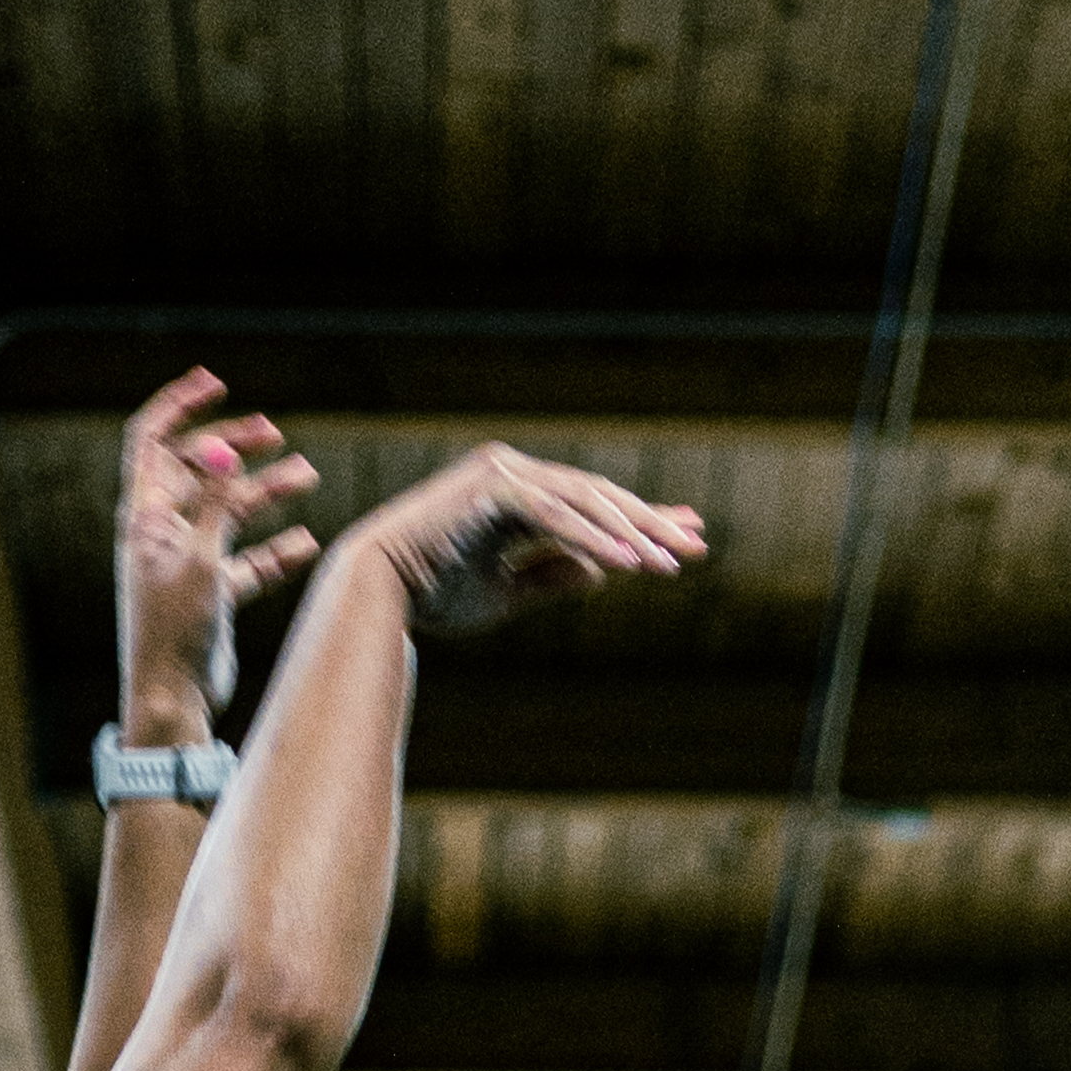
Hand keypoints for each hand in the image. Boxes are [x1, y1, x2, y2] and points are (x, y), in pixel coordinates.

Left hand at [118, 369, 319, 729]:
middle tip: (274, 433)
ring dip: (265, 493)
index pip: (150, 440)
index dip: (179, 406)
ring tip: (308, 477)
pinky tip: (306, 543)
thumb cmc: (175, 632)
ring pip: (228, 512)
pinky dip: (276, 549)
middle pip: (197, 470)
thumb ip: (211, 502)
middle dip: (235, 448)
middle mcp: (163, 532)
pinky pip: (248, 559)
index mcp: (146, 516)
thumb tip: (216, 445)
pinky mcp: (211, 592)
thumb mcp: (200, 560)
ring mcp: (188, 561)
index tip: (216, 382)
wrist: (173, 698)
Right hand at [360, 444, 707, 643]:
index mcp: (517, 495)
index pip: (593, 503)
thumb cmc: (432, 596)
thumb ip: (555, 577)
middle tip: (697, 545)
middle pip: (598, 495)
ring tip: (670, 563)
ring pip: (582, 500)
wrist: (374, 596)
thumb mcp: (508, 593)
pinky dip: (591, 538)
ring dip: (629, 534)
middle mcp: (512, 474)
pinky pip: (553, 514)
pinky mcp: (489, 488)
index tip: (688, 535)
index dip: (641, 520)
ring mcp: (500, 474)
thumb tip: (606, 574)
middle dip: (650, 522)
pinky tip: (626, 564)